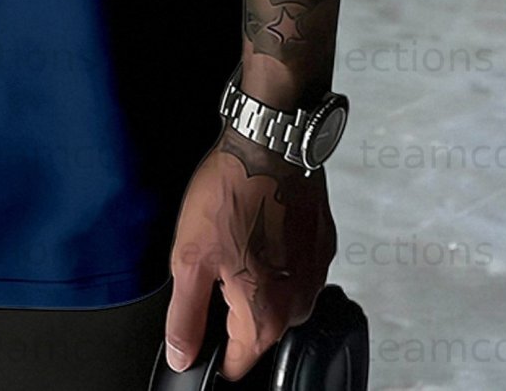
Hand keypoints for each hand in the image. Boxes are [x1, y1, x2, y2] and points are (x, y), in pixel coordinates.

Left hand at [164, 128, 335, 380]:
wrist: (270, 143)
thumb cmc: (232, 193)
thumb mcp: (190, 258)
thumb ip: (185, 316)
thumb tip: (183, 355)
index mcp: (266, 317)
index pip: (237, 363)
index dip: (211, 348)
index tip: (200, 323)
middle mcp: (300, 305)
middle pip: (257, 328)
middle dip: (231, 304)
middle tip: (215, 260)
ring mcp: (316, 276)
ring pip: (276, 296)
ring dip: (255, 277)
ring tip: (237, 236)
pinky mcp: (322, 247)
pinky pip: (294, 267)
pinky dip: (275, 254)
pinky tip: (258, 224)